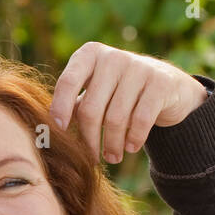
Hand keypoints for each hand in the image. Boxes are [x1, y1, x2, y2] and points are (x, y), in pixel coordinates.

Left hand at [50, 41, 208, 163]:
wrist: (165, 86)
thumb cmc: (117, 93)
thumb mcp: (93, 92)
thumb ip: (72, 105)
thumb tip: (48, 133)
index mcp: (89, 55)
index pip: (68, 82)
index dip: (60, 109)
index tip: (59, 132)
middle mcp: (112, 57)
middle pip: (91, 109)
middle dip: (89, 139)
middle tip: (92, 159)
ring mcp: (138, 67)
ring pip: (116, 118)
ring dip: (112, 145)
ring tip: (113, 157)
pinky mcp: (160, 82)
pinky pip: (140, 120)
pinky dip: (133, 139)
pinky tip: (131, 148)